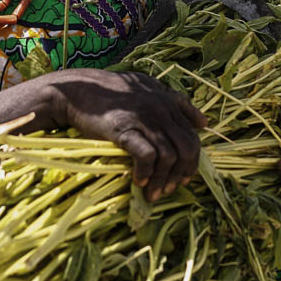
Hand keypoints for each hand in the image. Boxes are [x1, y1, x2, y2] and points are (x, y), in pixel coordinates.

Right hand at [42, 70, 206, 201]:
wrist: (76, 90)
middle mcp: (160, 108)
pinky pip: (147, 156)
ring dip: (163, 180)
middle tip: (169, 189)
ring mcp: (143, 118)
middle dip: (182, 173)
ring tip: (154, 193)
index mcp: (167, 100)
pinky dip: (146, 173)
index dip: (192, 160)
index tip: (184, 177)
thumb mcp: (147, 87)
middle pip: (186, 147)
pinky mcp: (125, 128)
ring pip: (169, 156)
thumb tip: (204, 122)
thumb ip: (176, 102)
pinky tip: (139, 182)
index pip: (192, 135)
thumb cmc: (110, 91)